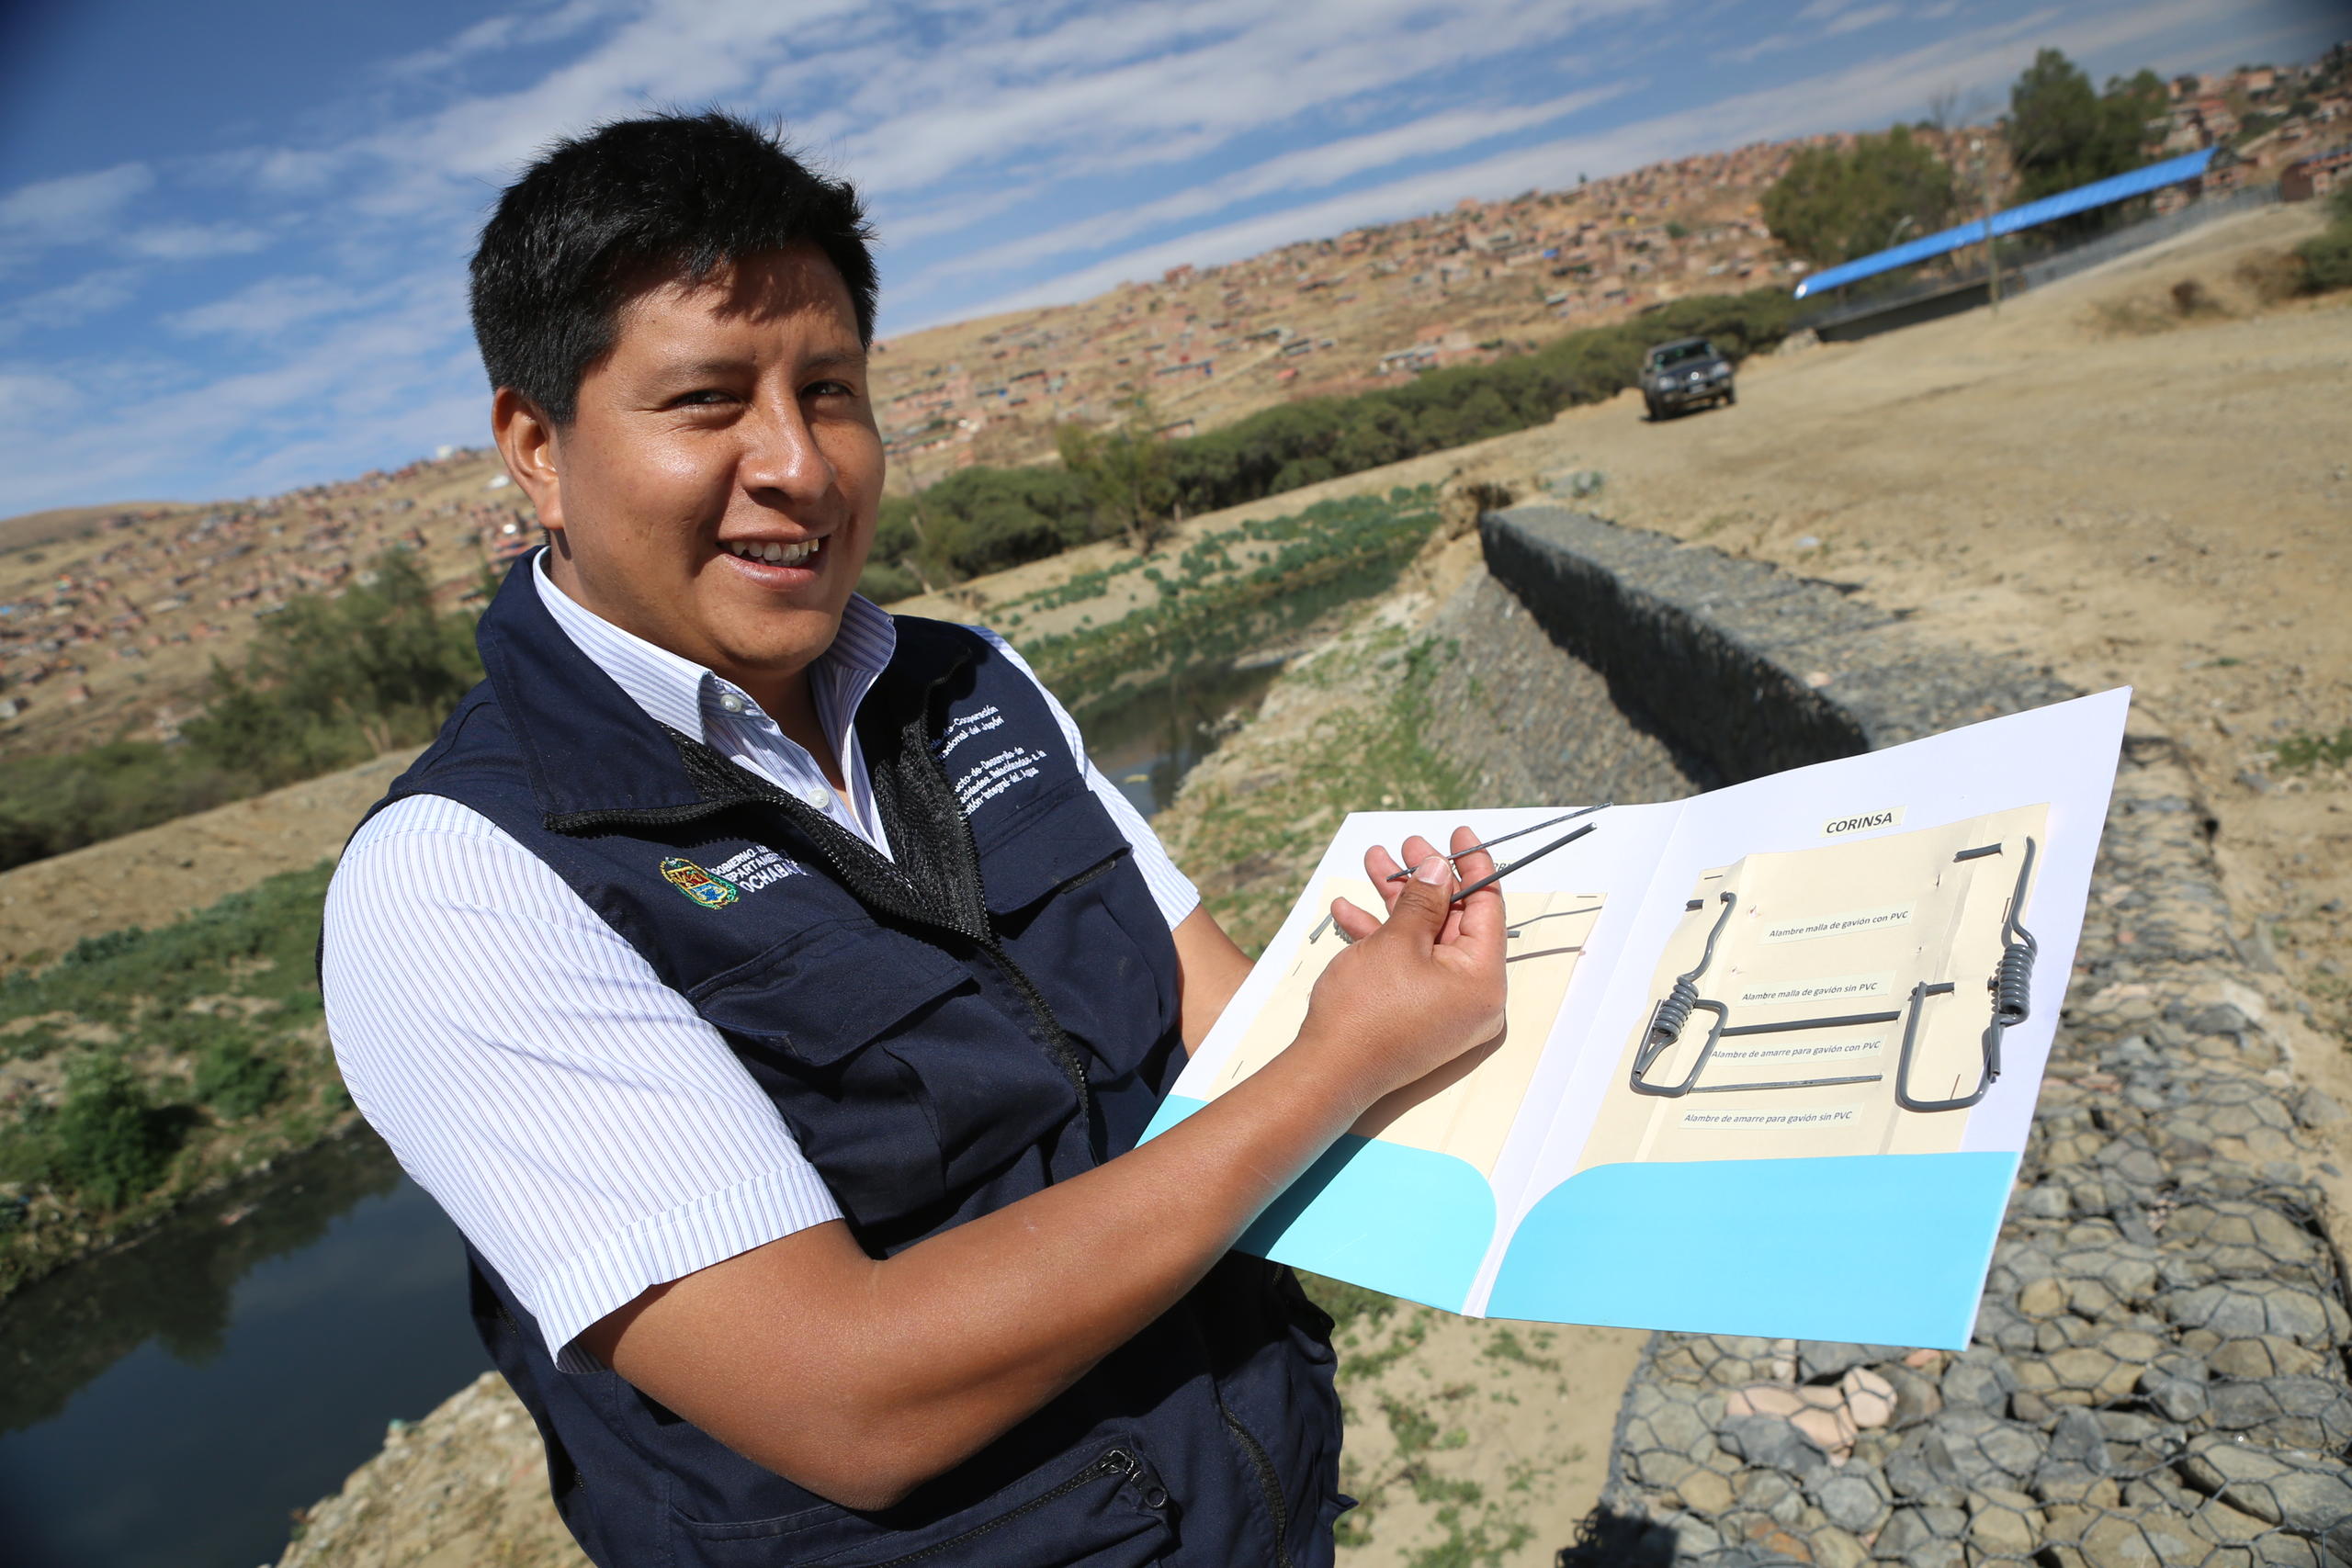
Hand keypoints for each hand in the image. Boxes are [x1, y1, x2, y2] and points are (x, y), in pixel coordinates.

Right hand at [1293, 826, 1506, 1107]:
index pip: (1488, 908)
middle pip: (1453, 920)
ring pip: (1424, 939)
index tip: (1459, 834)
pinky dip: (1383, 937)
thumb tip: (1440, 868)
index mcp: (1483, 980)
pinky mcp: (1416, 1013)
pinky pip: (1408, 965)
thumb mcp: (1397, 941)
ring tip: (1373, 863)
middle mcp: (1471, 996)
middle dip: (1423, 880)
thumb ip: (1423, 900)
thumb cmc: (1366, 1010)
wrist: (1328, 1071)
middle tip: (1406, 846)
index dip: (1472, 866)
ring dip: (1397, 902)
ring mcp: (1443, 1007)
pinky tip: (1349, 911)